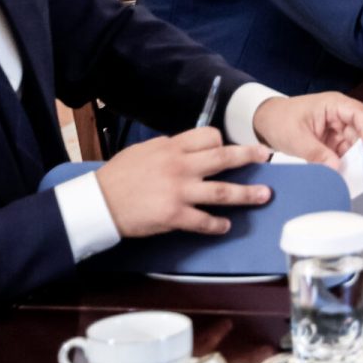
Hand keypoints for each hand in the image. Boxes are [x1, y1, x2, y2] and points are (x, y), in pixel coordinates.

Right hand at [96, 128, 270, 238]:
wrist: (96, 203)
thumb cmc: (117, 176)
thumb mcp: (144, 151)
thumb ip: (170, 148)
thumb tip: (189, 148)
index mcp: (172, 148)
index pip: (209, 137)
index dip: (223, 141)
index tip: (230, 147)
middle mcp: (180, 166)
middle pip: (224, 159)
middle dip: (249, 157)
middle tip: (266, 157)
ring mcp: (178, 191)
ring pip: (221, 192)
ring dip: (246, 194)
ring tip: (264, 196)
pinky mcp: (173, 215)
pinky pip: (202, 221)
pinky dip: (216, 224)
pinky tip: (226, 226)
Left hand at [252, 93, 362, 171]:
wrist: (265, 123)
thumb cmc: (279, 119)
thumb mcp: (296, 138)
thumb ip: (316, 153)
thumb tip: (335, 167)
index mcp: (333, 104)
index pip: (359, 114)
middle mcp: (339, 115)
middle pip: (360, 131)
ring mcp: (336, 128)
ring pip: (354, 144)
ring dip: (355, 160)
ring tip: (356, 176)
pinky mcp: (331, 140)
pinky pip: (343, 152)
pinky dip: (344, 163)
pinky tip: (345, 175)